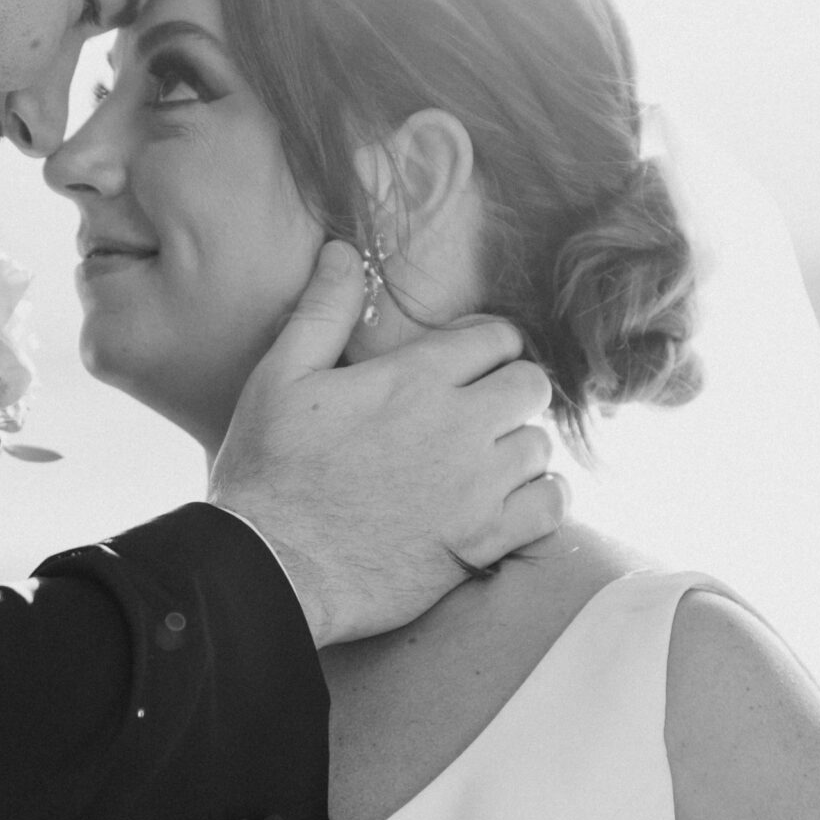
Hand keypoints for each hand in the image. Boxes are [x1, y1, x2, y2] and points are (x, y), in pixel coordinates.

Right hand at [210, 241, 564, 646]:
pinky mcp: (482, 541)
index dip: (486, 347)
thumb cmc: (268, 471)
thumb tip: (344, 252)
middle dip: (510, 391)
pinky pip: (551, 506)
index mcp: (414, 379)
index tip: (467, 366)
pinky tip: (510, 501)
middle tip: (478, 412)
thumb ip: (322, 310)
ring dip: (518, 448)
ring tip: (484, 461)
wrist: (270, 567)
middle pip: (531, 386)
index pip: (498, 337)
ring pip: (541, 446)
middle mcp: (458, 426)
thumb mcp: (280, 376)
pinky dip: (540, 499)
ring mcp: (476, 487)